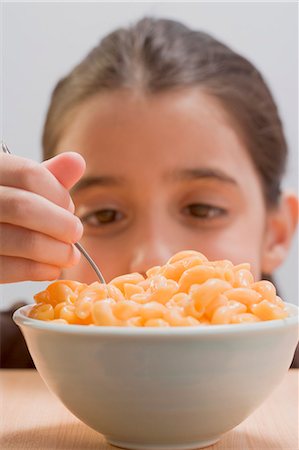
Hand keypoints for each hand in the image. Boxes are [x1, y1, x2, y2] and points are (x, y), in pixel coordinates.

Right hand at [0, 152, 84, 282]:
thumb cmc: (3, 206)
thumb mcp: (19, 184)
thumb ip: (47, 175)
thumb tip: (77, 162)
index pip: (29, 174)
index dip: (58, 194)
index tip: (70, 208)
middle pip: (25, 207)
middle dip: (61, 224)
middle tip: (76, 233)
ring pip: (23, 241)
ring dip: (56, 251)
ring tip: (70, 255)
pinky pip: (10, 269)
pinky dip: (39, 270)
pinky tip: (51, 269)